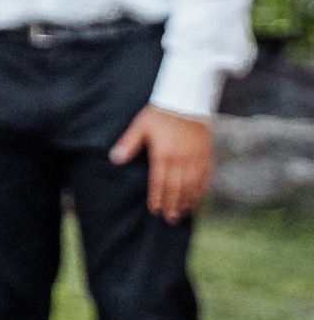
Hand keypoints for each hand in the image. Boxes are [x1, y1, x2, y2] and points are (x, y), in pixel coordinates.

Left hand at [110, 105, 215, 221]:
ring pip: (192, 186)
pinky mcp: (206, 155)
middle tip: (170, 219)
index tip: (156, 211)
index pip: (160, 183)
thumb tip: (114, 159)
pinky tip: (198, 198)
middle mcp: (181, 160)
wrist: (187, 100)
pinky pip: (205, 177)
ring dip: (188, 201)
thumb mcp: (141, 126)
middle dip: (173, 205)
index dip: (158, 198)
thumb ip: (128, 144)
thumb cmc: (160, 113)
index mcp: (163, 155)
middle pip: (177, 188)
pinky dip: (201, 190)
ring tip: (184, 213)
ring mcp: (196, 159)